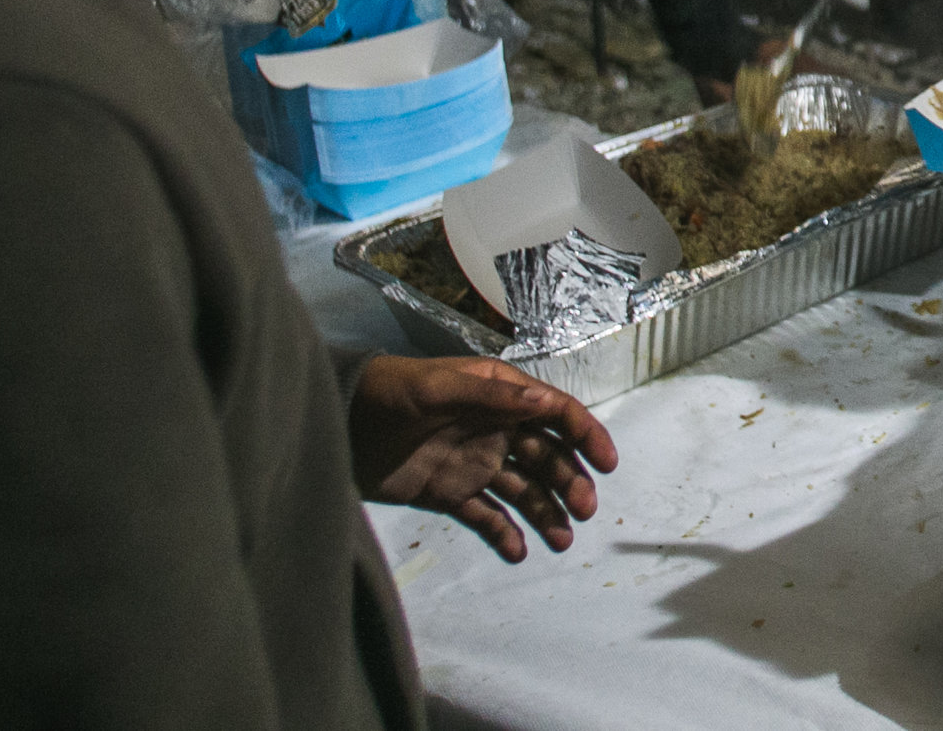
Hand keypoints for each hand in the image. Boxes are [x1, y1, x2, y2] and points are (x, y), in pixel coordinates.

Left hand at [348, 355, 617, 563]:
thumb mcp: (436, 388)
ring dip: (545, 513)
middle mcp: (495, 429)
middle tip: (583, 512)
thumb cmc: (387, 393)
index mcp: (499, 396)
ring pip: (523, 491)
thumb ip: (490, 397)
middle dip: (569, 483)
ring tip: (560, 542)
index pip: (554, 414)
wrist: (335, 424)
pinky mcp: (449, 494)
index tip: (607, 464)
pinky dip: (504, 534)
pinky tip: (517, 553)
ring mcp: (474, 463)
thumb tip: (545, 403)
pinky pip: (486, 516)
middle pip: (546, 458)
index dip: (585, 435)